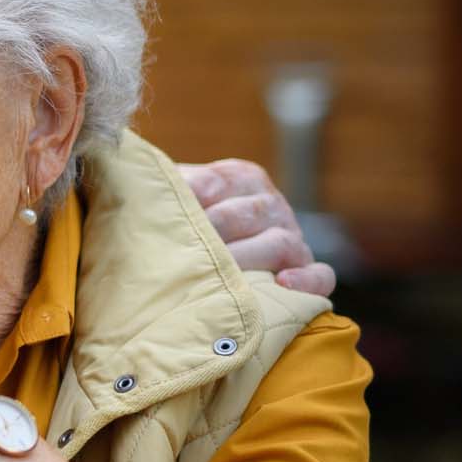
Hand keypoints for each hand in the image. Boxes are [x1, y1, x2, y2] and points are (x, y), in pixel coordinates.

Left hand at [179, 159, 334, 295]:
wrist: (203, 256)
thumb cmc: (181, 223)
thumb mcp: (173, 194)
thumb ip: (164, 185)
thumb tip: (142, 179)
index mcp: (242, 177)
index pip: (218, 183)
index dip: (191, 198)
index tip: (168, 213)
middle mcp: (272, 204)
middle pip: (245, 215)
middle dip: (211, 233)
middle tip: (181, 251)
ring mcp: (293, 237)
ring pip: (280, 244)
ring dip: (246, 258)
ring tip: (216, 274)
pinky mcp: (308, 270)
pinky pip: (320, 275)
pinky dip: (306, 280)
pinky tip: (281, 283)